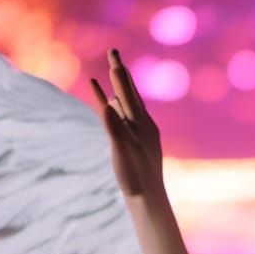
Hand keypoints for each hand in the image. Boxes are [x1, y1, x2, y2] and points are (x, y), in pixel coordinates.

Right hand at [91, 49, 164, 201]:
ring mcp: (139, 133)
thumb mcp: (123, 150)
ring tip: (116, 74)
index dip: (118, 73)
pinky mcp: (134, 142)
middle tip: (114, 54)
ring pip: (127, 104)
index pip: (126, 92)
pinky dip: (115, 108)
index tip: (112, 54)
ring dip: (120, 88)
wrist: (148, 199)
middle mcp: (143, 124)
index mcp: (142, 123)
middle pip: (129, 92)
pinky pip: (123, 119)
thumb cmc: (135, 176)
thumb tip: (107, 105)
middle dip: (120, 73)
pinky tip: (112, 106)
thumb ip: (114, 127)